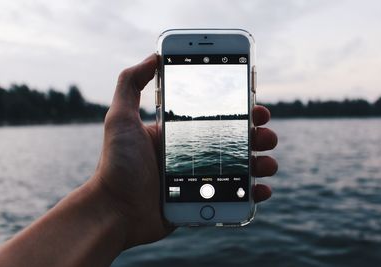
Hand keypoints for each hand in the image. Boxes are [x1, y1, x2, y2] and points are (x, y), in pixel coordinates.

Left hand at [91, 54, 277, 248]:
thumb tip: (154, 56)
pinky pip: (236, 196)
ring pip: (242, 167)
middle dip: (258, 135)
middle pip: (236, 140)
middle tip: (265, 134)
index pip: (218, 117)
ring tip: (266, 163)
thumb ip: (130, 83)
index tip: (256, 106)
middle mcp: (194, 153)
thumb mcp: (120, 118)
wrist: (114, 212)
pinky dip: (253, 193)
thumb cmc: (117, 165)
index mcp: (180, 133)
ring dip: (261, 162)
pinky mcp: (204, 201)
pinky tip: (261, 188)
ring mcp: (201, 178)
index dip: (241, 110)